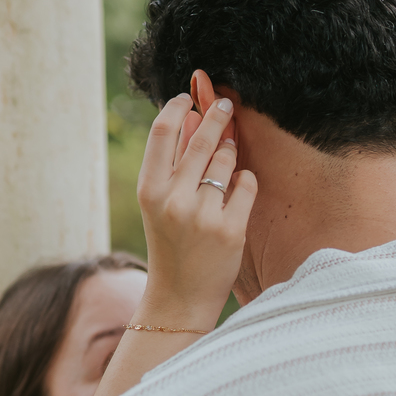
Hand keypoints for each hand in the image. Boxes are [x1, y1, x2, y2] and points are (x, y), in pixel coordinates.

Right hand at [135, 93, 257, 331]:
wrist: (179, 297)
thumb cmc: (171, 243)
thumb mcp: (160, 203)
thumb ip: (173, 162)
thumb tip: (191, 117)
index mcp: (149, 190)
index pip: (162, 131)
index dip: (178, 107)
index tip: (191, 99)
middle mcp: (173, 200)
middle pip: (201, 139)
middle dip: (216, 116)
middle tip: (226, 106)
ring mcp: (202, 216)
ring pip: (227, 160)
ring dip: (231, 154)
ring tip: (226, 163)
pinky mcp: (230, 230)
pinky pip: (246, 184)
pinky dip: (245, 182)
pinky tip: (237, 193)